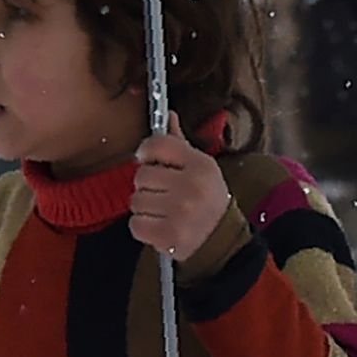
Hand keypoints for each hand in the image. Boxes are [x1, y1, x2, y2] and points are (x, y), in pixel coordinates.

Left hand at [128, 130, 231, 262]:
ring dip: (144, 208)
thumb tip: (168, 115)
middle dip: (147, 185)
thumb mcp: (200, 169)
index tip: (147, 159)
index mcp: (200, 165)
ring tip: (164, 211)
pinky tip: (160, 226)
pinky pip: (135, 224)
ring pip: (136, 200)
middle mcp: (191, 186)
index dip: (146, 151)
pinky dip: (143, 227)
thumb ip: (179, 144)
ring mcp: (180, 212)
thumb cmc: (206, 200)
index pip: (157, 144)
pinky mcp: (169, 235)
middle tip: (163, 194)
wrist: (221, 241)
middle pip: (142, 175)